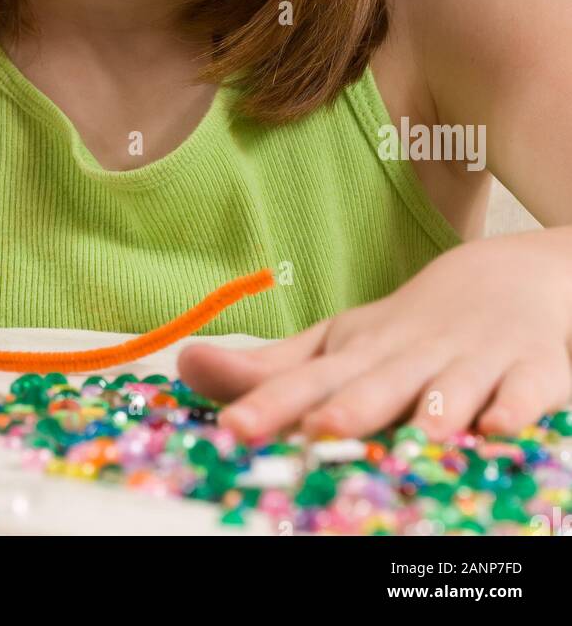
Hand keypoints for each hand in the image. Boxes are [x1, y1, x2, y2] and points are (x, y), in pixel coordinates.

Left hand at [177, 229, 571, 442]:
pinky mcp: (531, 370)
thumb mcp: (339, 344)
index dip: (271, 402)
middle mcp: (411, 358)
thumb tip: (184, 364)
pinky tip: (498, 428)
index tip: (233, 425)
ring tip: (411, 438)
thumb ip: (268, 367)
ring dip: (432, 410)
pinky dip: (514, 408)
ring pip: (451, 390)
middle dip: (348, 409)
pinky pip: (526, 392)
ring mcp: (473, 363)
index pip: (309, 381)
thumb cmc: (409, 329)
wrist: (511, 275)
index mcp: (361, 354)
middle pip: (377, 385)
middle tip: (315, 432)